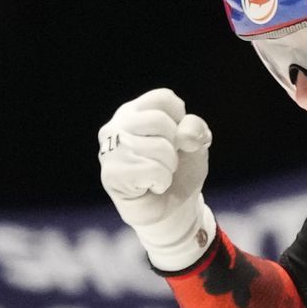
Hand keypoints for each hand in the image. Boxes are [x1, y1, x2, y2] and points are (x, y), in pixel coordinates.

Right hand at [98, 88, 215, 270]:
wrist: (172, 208)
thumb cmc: (180, 170)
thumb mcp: (196, 144)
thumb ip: (195, 130)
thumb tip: (185, 134)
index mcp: (135, 111)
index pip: (164, 98)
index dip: (181, 120)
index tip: (176, 139)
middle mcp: (116, 125)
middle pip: (160, 121)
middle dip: (176, 147)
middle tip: (168, 162)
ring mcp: (109, 149)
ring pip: (159, 147)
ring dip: (170, 167)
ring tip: (159, 174)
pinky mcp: (110, 174)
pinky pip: (152, 169)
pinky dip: (162, 181)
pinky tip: (151, 186)